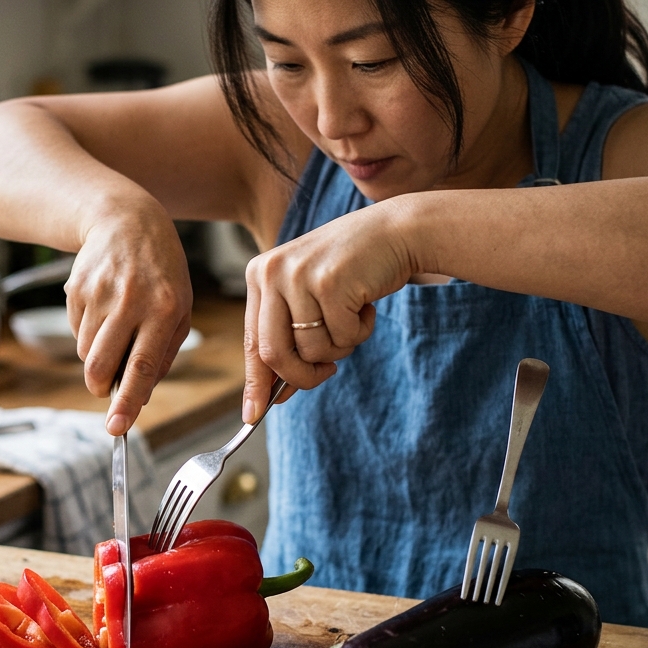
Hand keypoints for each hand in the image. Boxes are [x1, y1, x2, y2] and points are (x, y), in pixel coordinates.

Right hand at [66, 206, 192, 435]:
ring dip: (96, 356)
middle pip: (100, 364)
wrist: (127, 221)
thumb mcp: (180, 309)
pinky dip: (87, 333)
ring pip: (85, 352)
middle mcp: (131, 300)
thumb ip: (163, 354)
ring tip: (115, 329)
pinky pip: (75, 331)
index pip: (142, 364)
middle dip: (99, 387)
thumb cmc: (162, 273)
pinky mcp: (76, 288)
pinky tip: (103, 309)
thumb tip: (141, 396)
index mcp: (165, 308)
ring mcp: (100, 293)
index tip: (116, 428)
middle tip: (106, 387)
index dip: (128, 400)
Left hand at [243, 201, 414, 421]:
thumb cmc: (352, 270)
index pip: (251, 341)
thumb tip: (275, 394)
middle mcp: (271, 272)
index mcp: (259, 274)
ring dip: (339, 348)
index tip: (253, 415)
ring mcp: (299, 276)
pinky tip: (365, 305)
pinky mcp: (330, 283)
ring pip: (311, 350)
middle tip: (326, 374)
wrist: (396, 231)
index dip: (255, 382)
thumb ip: (289, 338)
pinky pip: (342, 338)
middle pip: (274, 353)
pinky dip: (359, 332)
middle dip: (301, 377)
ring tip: (351, 318)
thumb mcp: (309, 298)